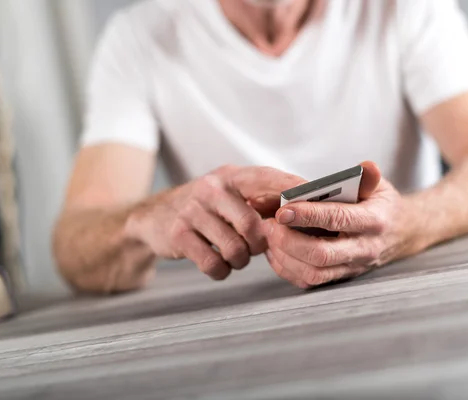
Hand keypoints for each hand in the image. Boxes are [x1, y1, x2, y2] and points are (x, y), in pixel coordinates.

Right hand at [127, 165, 304, 279]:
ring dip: (241, 260)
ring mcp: (192, 211)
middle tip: (257, 247)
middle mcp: (211, 188)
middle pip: (253, 225)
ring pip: (235, 249)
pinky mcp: (178, 235)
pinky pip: (213, 264)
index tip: (313, 204)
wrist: (153, 216)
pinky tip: (219, 264)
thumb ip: (261, 197)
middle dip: (260, 244)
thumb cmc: (207, 208)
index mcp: (231, 176)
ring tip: (237, 255)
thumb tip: (307, 211)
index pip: (268, 178)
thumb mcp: (230, 192)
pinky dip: (221, 271)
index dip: (292, 191)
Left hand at [264, 161, 417, 287]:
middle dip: (289, 241)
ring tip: (269, 236)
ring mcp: (353, 267)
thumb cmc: (382, 205)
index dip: (308, 215)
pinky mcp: (342, 276)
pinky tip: (276, 251)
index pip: (338, 219)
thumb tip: (366, 166)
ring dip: (285, 257)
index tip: (283, 209)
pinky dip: (288, 269)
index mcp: (374, 222)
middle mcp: (364, 249)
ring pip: (313, 273)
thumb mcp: (380, 186)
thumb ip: (369, 177)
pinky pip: (311, 281)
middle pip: (321, 254)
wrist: (403, 233)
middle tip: (269, 225)